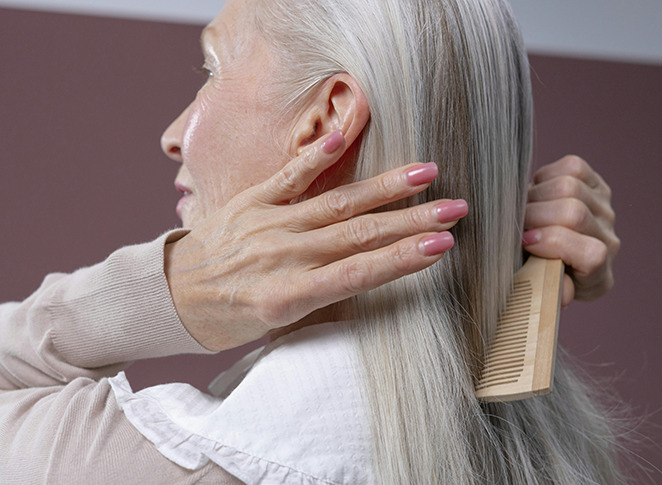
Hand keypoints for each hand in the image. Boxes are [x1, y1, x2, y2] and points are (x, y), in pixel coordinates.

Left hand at [164, 132, 467, 350]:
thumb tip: (366, 271)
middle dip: (411, 221)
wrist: (172, 297)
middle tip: (455, 208)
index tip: (443, 246)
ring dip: (383, 188)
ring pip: (335, 202)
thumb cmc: (230, 318)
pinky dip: (317, 156)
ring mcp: (266, 224)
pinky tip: (344, 136)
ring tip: (425, 173)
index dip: (403, 259)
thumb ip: (320, 295)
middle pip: (358, 234)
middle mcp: (282, 256)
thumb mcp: (276, 324)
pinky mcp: (250, 201)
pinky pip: (288, 176)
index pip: (358, 273)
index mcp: (288, 296)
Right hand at [522, 155, 619, 305]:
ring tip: (523, 210)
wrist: (549, 254)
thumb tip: (561, 295)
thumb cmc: (539, 274)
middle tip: (516, 224)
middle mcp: (608, 240)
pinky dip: (545, 177)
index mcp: (598, 275)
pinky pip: (572, 167)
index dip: (554, 243)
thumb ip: (548, 292)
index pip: (591, 254)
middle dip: (534, 216)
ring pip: (569, 186)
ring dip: (535, 196)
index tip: (525, 242)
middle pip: (574, 213)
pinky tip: (536, 194)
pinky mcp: (595, 184)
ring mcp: (605, 210)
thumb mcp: (539, 291)